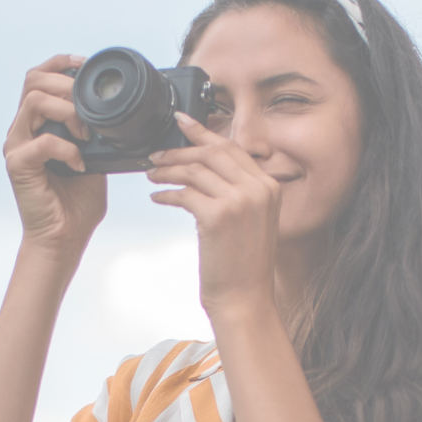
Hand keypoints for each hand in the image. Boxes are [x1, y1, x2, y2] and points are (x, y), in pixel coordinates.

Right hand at [2, 54, 106, 257]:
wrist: (64, 237)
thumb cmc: (77, 202)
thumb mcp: (94, 156)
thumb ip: (95, 131)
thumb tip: (116, 110)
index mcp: (37, 124)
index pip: (39, 77)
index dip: (60, 63)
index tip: (84, 65)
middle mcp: (22, 130)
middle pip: (33, 80)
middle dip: (65, 84)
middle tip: (88, 107)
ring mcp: (17, 146)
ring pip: (35, 102)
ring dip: (67, 112)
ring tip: (85, 135)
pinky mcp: (18, 165)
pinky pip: (43, 142)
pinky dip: (67, 149)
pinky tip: (79, 164)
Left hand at [146, 112, 279, 321]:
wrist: (245, 299)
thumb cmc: (243, 266)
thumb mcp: (251, 221)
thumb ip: (237, 193)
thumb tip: (203, 170)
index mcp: (268, 187)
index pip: (232, 148)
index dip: (204, 132)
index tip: (183, 122)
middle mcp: (258, 189)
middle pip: (212, 152)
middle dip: (180, 149)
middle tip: (157, 153)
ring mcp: (239, 202)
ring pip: (195, 170)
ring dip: (168, 170)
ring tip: (153, 175)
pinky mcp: (217, 216)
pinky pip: (184, 193)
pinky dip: (167, 194)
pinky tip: (158, 198)